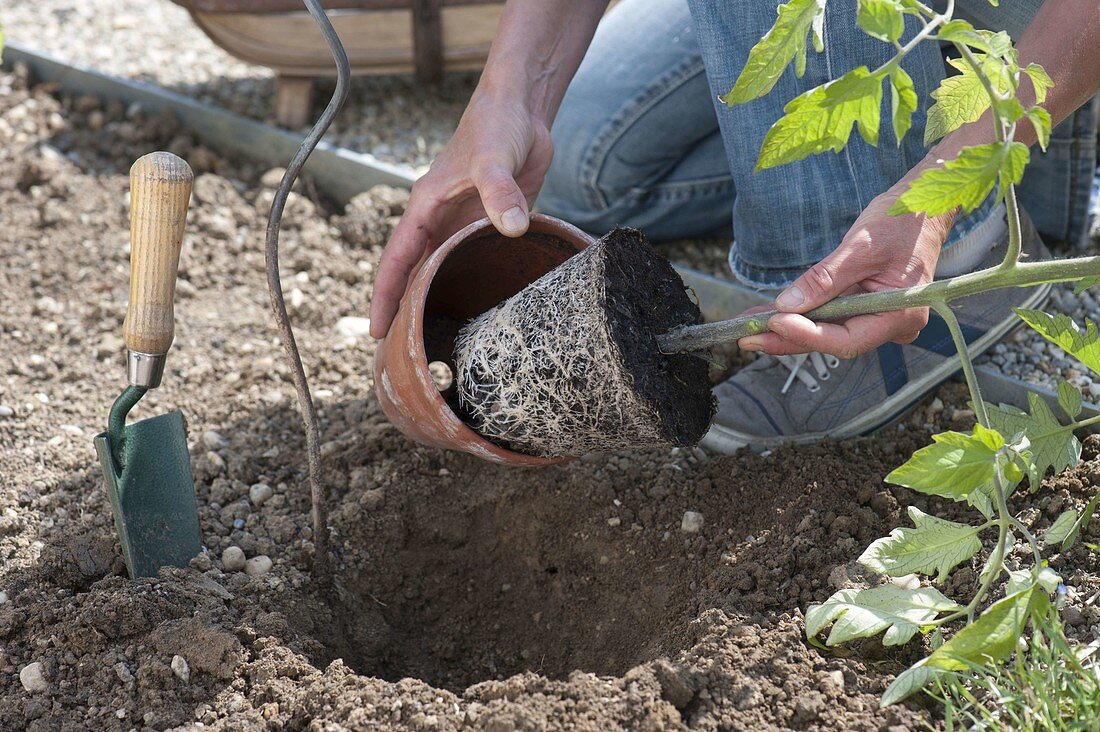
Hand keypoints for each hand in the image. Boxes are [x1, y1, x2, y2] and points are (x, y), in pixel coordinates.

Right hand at [368, 88, 553, 338]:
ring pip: (443, 271)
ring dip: (437, 301)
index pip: (396, 260)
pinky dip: (471, 286)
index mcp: (426, 208)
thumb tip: (512, 229)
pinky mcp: (489, 224)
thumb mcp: (495, 160)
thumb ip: (501, 194)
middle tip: (404, 354)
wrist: (521, 109)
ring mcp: (463, 224)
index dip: (385, 296)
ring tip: (436, 343)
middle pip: (414, 273)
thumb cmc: (498, 126)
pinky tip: (479, 312)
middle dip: (405, 310)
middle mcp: (439, 221)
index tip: (377, 332)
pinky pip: (475, 262)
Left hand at [739, 168, 955, 358]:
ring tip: (747, 325)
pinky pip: (829, 317)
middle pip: (831, 341)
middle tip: (746, 336)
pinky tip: (768, 315)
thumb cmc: (902, 221)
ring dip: (788, 328)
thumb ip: (824, 279)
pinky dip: (800, 315)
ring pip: (826, 331)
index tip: (773, 322)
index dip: (806, 335)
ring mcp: (878, 319)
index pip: (845, 340)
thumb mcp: (860, 247)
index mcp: (900, 315)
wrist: (923, 207)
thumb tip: (786, 305)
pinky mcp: (865, 309)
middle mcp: (891, 326)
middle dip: (787, 337)